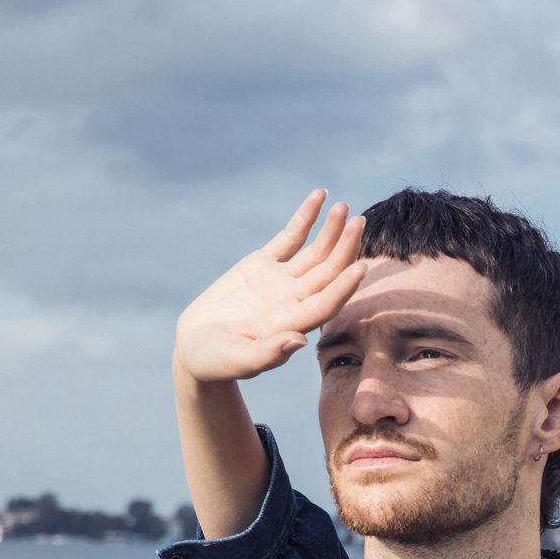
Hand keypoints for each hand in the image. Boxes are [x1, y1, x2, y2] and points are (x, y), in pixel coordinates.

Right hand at [174, 191, 366, 382]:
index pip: (325, 304)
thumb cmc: (216, 362)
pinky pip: (290, 237)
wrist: (197, 347)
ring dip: (331, 232)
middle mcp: (293, 302)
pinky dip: (305, 218)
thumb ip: (268, 354)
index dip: (343, 288)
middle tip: (359, 223)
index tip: (362, 267)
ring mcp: (281, 282)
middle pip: (328, 274)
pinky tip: (320, 196)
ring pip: (314, 253)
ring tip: (344, 208)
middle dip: (344, 249)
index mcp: (291, 325)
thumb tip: (300, 341)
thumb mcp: (238, 360)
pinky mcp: (263, 265)